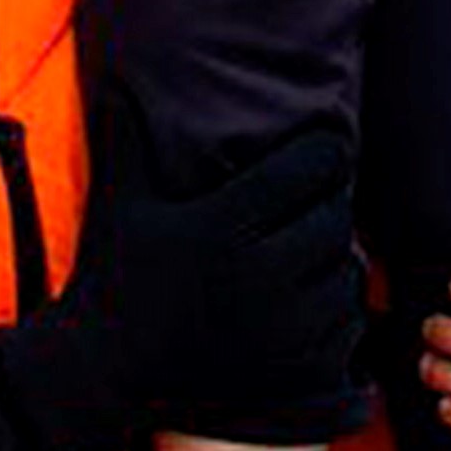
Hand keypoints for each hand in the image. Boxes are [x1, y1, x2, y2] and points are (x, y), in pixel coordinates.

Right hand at [20, 114, 356, 450]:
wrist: (102, 375)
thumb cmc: (114, 279)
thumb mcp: (121, 204)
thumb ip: (132, 136)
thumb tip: (124, 75)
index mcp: (224, 224)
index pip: (315, 166)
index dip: (321, 155)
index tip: (310, 159)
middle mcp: (260, 274)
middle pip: (338, 218)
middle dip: (327, 208)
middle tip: (305, 207)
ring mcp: (281, 327)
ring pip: (348, 272)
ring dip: (335, 259)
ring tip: (305, 253)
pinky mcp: (293, 369)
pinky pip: (348, 325)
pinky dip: (337, 308)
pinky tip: (307, 299)